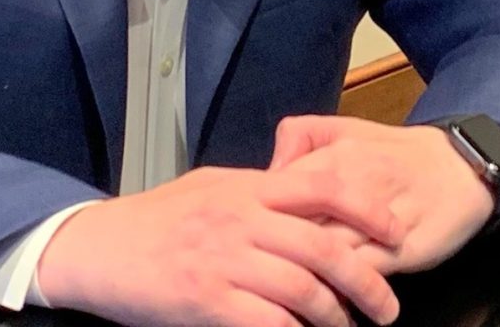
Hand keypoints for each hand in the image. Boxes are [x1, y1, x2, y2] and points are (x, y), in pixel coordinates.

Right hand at [36, 164, 404, 326]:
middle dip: (366, 281)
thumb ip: (257, 192)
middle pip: (322, 247)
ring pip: (302, 290)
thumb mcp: (211, 187)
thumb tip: (305, 198)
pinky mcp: (207, 300)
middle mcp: (240, 218)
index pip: (321, 187)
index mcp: (246, 186)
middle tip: (388, 308)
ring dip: (334, 317)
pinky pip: (268, 323)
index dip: (367, 210)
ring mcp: (224, 260)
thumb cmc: (158, 217)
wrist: (102, 247)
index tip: (397, 234)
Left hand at [270, 116, 494, 273]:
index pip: (282, 191)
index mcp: (334, 156)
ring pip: (331, 254)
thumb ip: (300, 137)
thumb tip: (266, 170)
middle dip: (280, 249)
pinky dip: (341, 290)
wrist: (459, 168)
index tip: (250, 235)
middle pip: (302, 225)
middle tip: (261, 270)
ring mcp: (379, 221)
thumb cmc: (391, 152)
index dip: (263, 216)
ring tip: (287, 292)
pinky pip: (363, 275)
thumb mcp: (342, 127)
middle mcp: (354, 186)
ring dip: (307, 275)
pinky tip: (328, 299)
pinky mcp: (404, 251)